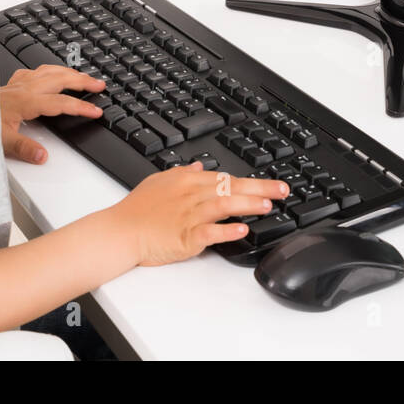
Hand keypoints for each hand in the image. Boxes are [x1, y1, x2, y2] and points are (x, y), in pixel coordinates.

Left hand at [0, 65, 105, 162]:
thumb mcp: (0, 141)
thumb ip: (24, 149)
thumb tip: (43, 156)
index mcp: (27, 101)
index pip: (61, 103)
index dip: (81, 106)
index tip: (96, 110)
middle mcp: (24, 89)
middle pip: (60, 79)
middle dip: (82, 80)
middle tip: (100, 84)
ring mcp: (18, 84)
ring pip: (49, 70)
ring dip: (68, 72)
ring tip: (82, 75)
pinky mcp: (11, 84)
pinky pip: (34, 71)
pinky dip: (47, 71)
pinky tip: (47, 74)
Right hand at [112, 164, 290, 265]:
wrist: (120, 231)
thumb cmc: (137, 209)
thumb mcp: (160, 181)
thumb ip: (182, 172)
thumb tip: (199, 165)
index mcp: (187, 181)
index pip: (226, 178)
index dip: (252, 181)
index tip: (272, 184)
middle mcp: (191, 196)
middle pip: (231, 188)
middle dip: (260, 189)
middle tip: (283, 191)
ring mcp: (188, 216)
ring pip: (223, 205)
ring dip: (247, 205)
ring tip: (268, 206)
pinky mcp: (184, 237)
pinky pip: (209, 233)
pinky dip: (226, 231)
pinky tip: (241, 230)